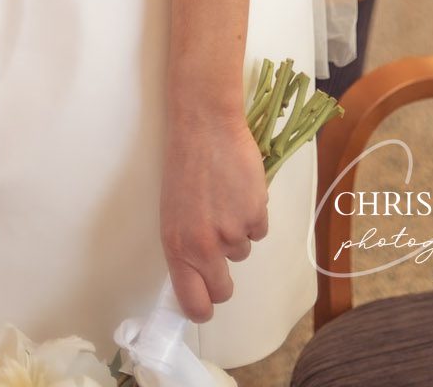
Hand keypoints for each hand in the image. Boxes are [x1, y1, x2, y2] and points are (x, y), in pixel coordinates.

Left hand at [161, 104, 267, 320]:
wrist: (204, 125)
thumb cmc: (184, 165)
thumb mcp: (173, 212)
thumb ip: (185, 247)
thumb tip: (198, 277)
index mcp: (177, 247)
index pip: (193, 303)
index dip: (202, 308)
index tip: (205, 303)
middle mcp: (204, 246)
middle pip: (222, 290)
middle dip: (223, 277)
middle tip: (218, 246)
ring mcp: (232, 232)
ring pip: (242, 252)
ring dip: (237, 233)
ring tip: (223, 198)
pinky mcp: (255, 215)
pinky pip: (259, 229)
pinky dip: (253, 214)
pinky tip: (239, 189)